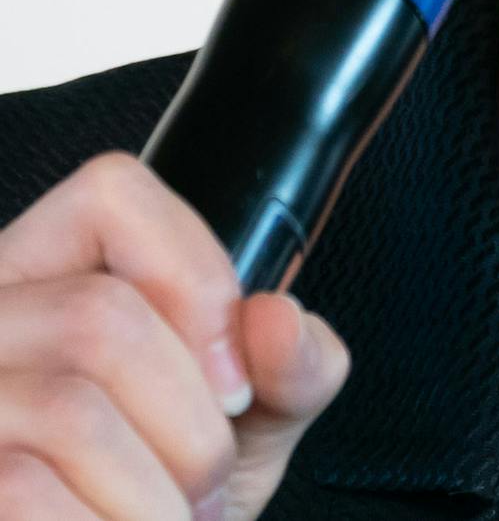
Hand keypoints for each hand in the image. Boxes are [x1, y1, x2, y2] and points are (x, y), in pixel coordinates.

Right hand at [0, 151, 350, 518]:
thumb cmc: (165, 507)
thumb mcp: (244, 432)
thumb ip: (288, 370)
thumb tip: (279, 322)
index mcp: (46, 277)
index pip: (111, 194)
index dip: (194, 276)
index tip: (234, 383)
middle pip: (100, 316)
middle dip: (188, 425)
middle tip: (204, 489)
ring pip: (69, 413)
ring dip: (152, 499)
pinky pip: (25, 494)